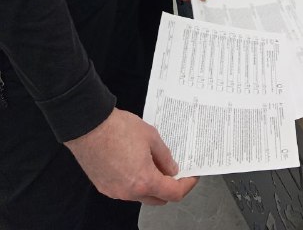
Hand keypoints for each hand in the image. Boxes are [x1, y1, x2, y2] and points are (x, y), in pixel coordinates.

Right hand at [65, 108, 196, 205]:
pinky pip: (125, 190)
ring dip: (151, 185)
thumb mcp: (151, 137)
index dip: (186, 185)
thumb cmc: (118, 128)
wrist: (89, 126)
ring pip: (140, 195)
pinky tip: (135, 164)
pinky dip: (135, 182)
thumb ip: (165, 156)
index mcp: (144, 181)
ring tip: (154, 163)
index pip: (173, 193)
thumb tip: (171, 169)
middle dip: (169, 187)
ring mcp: (115, 191)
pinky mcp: (103, 186)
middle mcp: (129, 192)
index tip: (191, 176)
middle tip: (174, 170)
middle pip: (157, 199)